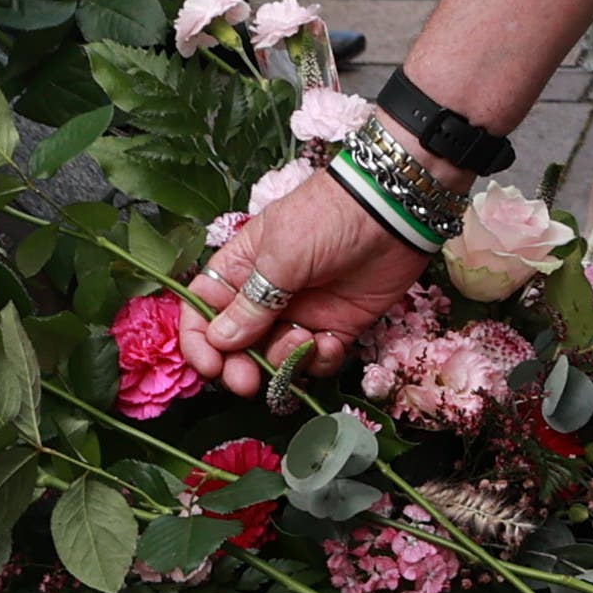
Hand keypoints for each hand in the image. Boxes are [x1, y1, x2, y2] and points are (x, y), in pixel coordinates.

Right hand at [175, 159, 424, 392]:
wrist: (393, 211)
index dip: (199, 341)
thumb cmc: (328, 217)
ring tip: (302, 341)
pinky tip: (329, 343)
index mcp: (241, 268)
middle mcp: (267, 295)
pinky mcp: (337, 327)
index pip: (204, 310)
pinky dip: (318, 361)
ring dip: (282, 361)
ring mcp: (302, 313)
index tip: (209, 365)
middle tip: (247, 381)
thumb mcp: (281, 255)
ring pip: (275, 357)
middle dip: (237, 366)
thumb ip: (251, 302)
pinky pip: (315, 360)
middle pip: (235, 345)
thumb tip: (219, 340)